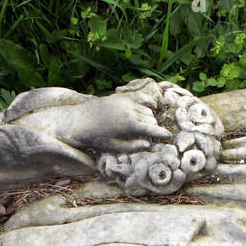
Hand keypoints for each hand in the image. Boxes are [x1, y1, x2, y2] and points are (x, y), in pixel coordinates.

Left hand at [20, 93, 170, 153]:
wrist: (77, 121)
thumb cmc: (95, 138)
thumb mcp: (113, 148)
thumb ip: (133, 146)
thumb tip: (148, 144)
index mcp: (130, 125)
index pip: (152, 129)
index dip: (162, 133)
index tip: (168, 136)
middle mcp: (130, 111)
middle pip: (150, 119)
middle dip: (152, 128)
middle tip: (150, 136)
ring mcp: (126, 102)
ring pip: (146, 109)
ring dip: (148, 117)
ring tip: (144, 126)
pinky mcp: (120, 97)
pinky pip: (140, 97)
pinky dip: (147, 101)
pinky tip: (151, 105)